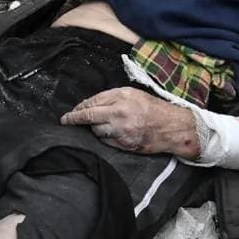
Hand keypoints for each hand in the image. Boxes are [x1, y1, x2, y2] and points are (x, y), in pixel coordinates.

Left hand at [61, 89, 200, 157]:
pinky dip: (104, 138)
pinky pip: (106, 141)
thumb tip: (90, 105)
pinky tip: (110, 134)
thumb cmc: (154, 109)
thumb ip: (112, 98)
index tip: (70, 112)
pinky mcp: (125, 144)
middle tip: (66, 121)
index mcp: (122, 96)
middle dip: (74, 119)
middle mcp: (120, 112)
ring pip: (96, 130)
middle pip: (89, 116)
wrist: (172, 127)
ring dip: (94, 129)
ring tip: (101, 126)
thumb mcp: (134, 94)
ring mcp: (122, 130)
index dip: (79, 107)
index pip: (92, 102)